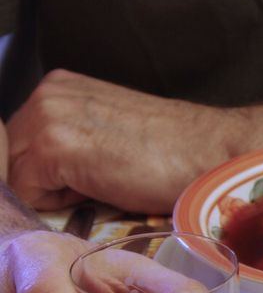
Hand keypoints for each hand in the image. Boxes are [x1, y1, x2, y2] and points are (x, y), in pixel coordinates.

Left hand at [5, 69, 240, 213]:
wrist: (212, 153)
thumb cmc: (175, 152)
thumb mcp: (110, 133)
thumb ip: (72, 139)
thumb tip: (46, 176)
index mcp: (59, 88)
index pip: (21, 143)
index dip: (48, 171)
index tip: (88, 176)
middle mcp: (46, 95)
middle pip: (13, 159)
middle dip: (45, 181)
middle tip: (100, 182)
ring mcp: (47, 118)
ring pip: (17, 177)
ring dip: (54, 192)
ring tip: (103, 184)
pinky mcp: (54, 147)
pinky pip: (29, 194)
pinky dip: (62, 204)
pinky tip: (104, 189)